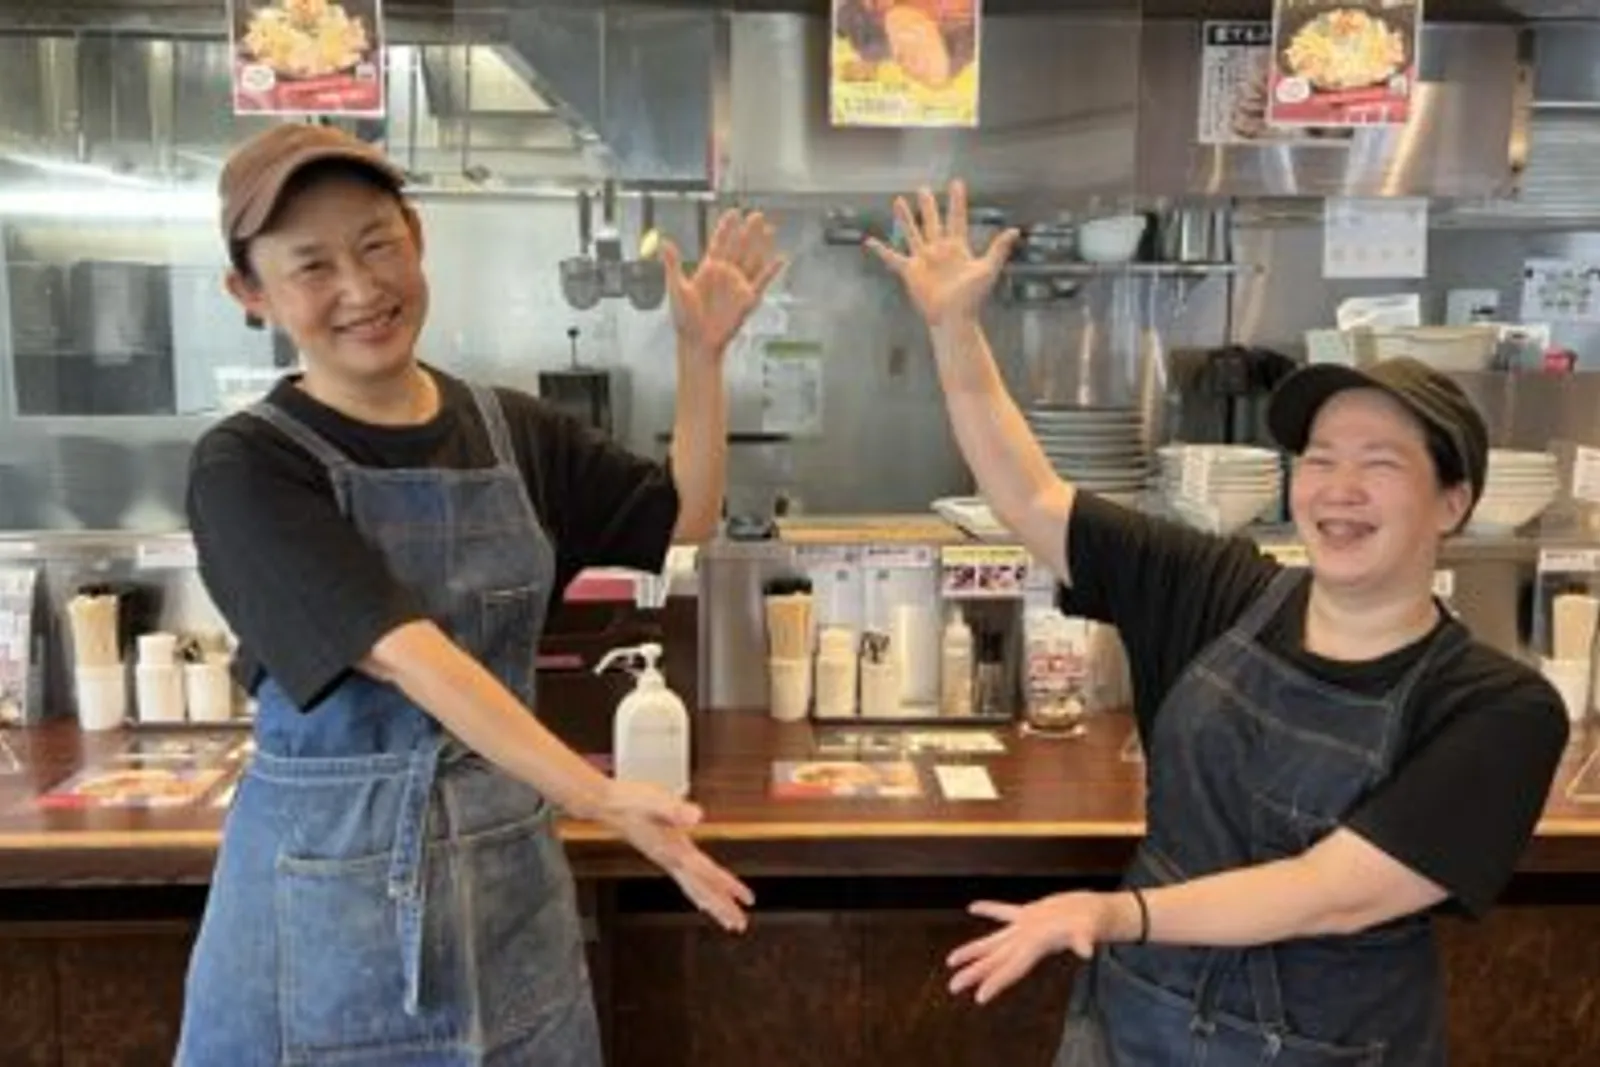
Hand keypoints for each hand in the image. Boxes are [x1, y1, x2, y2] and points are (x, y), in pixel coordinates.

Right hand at [597, 779, 754, 931]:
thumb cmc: (630, 801)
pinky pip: (685, 880)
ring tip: (727, 918)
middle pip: (701, 890)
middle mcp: (670, 860)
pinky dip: (697, 891)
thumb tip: (696, 816)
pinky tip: (702, 895)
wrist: (606, 804)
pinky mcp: (663, 853)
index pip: (707, 873)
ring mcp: (666, 859)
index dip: (728, 886)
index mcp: (674, 850)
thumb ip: (675, 809)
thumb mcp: (655, 800)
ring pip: (693, 889)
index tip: (747, 900)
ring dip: (711, 904)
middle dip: (721, 907)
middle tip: (739, 925)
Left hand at [662, 210, 784, 359]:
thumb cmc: (684, 318)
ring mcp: (738, 285)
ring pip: (752, 260)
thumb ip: (673, 264)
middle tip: (755, 214)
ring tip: (769, 229)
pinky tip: (781, 259)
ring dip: (761, 245)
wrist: (698, 341)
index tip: (733, 213)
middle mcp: (725, 274)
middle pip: (739, 247)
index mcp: (708, 268)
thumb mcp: (676, 288)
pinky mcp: (748, 299)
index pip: (719, 243)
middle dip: (748, 231)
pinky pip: (762, 282)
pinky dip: (772, 271)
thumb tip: (664, 242)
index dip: (726, 228)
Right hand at [866, 181, 1017, 328]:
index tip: (956, 183)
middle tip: (923, 189)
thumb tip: (1015, 231)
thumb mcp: (987, 270)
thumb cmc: (972, 297)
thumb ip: (998, 249)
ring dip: (905, 218)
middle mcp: (939, 250)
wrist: (953, 318)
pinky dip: (881, 251)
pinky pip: (892, 258)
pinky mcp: (910, 271)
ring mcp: (923, 260)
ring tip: (898, 200)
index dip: (957, 201)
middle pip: (933, 221)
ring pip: (912, 232)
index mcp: (958, 248)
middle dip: (929, 205)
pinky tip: (870, 242)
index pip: (957, 218)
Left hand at [946, 892, 1123, 1004]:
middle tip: (953, 986)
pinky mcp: (1031, 913)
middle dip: (975, 973)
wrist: (1099, 911)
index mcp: (1036, 946)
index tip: (979, 997)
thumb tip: (1085, 950)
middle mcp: (1027, 941)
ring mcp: (1027, 928)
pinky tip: (973, 907)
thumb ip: (1084, 939)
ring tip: (951, 960)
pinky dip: (990, 909)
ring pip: (994, 941)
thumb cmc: (1093, 922)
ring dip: (974, 950)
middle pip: (996, 961)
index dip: (996, 982)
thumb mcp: (1088, 930)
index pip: (1012, 968)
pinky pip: (1005, 912)